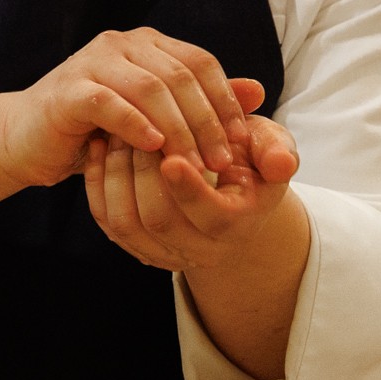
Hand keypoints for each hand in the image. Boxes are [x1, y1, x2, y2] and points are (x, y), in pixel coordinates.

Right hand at [0, 27, 254, 189]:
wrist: (27, 140)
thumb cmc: (94, 132)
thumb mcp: (154, 118)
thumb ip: (202, 102)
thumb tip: (257, 91)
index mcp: (148, 45)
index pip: (201, 62)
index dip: (226, 101)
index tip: (242, 142)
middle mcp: (122, 44)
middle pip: (180, 75)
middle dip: (207, 120)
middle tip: (222, 161)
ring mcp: (93, 61)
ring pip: (150, 88)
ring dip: (178, 129)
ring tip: (194, 164)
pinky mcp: (69, 89)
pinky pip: (109, 103)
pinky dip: (136, 125)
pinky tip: (154, 149)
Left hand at [82, 85, 305, 277]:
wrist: (227, 191)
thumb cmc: (249, 160)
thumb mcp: (270, 148)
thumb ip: (276, 150)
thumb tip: (282, 163)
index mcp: (238, 224)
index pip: (212, 217)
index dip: (189, 188)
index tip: (170, 153)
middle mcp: (200, 249)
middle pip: (160, 220)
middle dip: (144, 171)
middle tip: (136, 127)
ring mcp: (164, 251)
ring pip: (127, 224)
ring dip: (117, 174)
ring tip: (119, 132)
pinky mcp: (134, 243)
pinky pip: (106, 221)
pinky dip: (98, 183)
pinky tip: (102, 146)